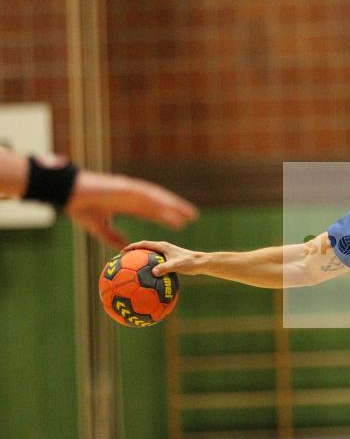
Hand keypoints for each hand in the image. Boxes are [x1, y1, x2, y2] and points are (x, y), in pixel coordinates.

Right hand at [66, 170, 197, 247]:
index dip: (166, 217)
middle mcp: (132, 197)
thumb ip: (113, 237)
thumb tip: (124, 250)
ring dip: (174, 206)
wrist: (68, 192)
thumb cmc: (80, 207)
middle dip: (176, 210)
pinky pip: (147, 196)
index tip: (180, 224)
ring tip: (190, 214)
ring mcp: (131, 191)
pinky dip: (160, 201)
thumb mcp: (98, 227)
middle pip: (160, 204)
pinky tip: (172, 207)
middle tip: (193, 218)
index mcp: (127, 204)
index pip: (152, 212)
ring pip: (158, 200)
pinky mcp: (126, 188)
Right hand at [122, 240, 200, 276]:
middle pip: (144, 249)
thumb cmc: (190, 263)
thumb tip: (153, 273)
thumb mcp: (176, 266)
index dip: (132, 247)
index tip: (122, 252)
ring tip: (131, 270)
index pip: (143, 244)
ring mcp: (166, 254)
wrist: (202, 263)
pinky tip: (146, 278)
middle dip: (133, 253)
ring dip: (140, 261)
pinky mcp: (169, 261)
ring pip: (150, 256)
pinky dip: (149, 268)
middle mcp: (163, 248)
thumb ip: (165, 268)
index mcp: (162, 246)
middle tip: (123, 261)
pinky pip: (155, 263)